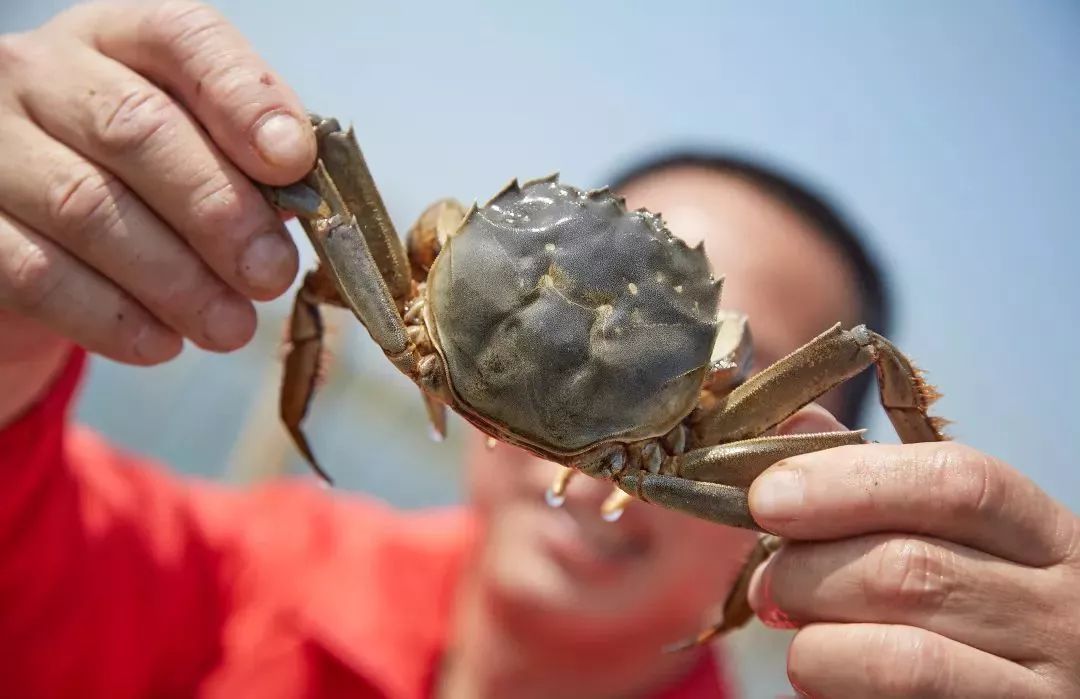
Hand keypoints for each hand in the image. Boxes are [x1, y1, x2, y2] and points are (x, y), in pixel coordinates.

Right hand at [0, 0, 314, 422]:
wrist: (26, 234)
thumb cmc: (138, 186)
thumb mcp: (192, 153)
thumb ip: (246, 166)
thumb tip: (306, 205)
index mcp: (121, 40)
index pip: (184, 38)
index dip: (245, 99)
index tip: (293, 162)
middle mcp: (43, 74)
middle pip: (135, 129)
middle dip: (219, 212)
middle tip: (270, 275)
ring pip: (89, 207)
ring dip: (177, 280)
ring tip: (230, 327)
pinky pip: (39, 274)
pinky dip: (114, 318)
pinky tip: (164, 343)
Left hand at [747, 414, 1079, 697]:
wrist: (1034, 690)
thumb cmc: (973, 605)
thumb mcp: (951, 535)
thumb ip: (874, 477)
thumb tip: (798, 422)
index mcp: (1043, 535)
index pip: (959, 484)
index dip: (848, 481)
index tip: (767, 496)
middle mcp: (1060, 610)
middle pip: (910, 569)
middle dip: (807, 570)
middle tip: (769, 581)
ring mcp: (1041, 687)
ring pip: (901, 655)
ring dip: (814, 638)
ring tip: (790, 628)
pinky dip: (835, 683)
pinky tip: (821, 669)